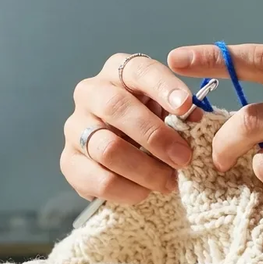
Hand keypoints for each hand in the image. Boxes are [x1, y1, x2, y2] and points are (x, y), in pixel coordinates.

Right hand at [61, 53, 200, 203]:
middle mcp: (90, 93)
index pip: (138, 70)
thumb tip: (193, 118)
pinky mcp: (69, 162)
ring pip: (108, 148)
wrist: (121, 159)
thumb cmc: (150, 126)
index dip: (162, 86)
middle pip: (116, 108)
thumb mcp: (167, 112)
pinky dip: (129, 190)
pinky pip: (100, 180)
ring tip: (168, 182)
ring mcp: (75, 128)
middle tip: (183, 158)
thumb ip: (180, 113)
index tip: (186, 106)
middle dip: (155, 136)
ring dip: (145, 169)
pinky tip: (145, 193)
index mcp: (118, 72)